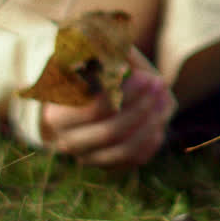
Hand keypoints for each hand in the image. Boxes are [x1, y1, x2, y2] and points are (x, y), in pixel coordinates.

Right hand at [39, 52, 175, 168]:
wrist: (88, 102)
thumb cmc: (90, 73)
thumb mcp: (91, 58)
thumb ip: (103, 54)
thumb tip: (122, 62)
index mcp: (56, 115)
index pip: (93, 110)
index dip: (120, 92)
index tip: (140, 74)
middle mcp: (68, 142)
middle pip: (111, 131)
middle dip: (140, 106)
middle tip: (158, 82)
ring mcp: (88, 158)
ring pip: (125, 148)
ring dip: (150, 123)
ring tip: (163, 97)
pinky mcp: (107, 166)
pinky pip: (135, 159)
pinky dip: (152, 139)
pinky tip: (160, 119)